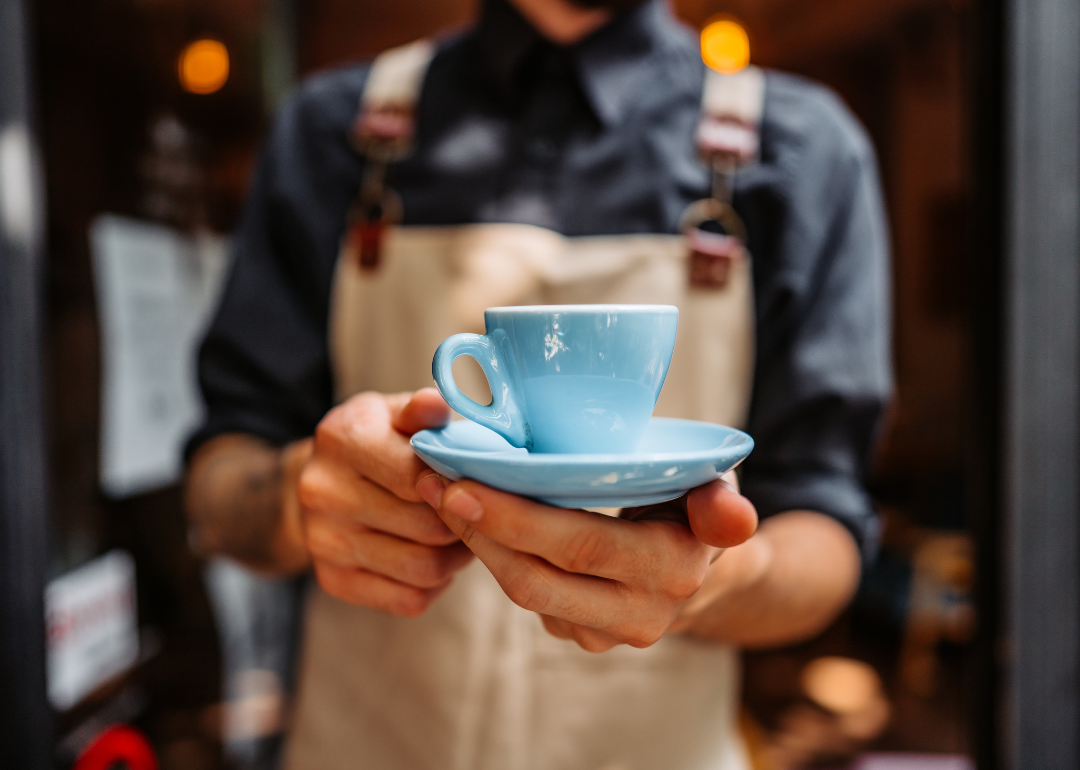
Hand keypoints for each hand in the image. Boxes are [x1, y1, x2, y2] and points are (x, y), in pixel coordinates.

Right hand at [297, 389, 474, 615]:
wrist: (322, 480)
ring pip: (424, 567)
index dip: (459, 482)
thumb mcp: (397, 411)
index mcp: (342, 438)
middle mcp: (323, 491)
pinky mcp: (333, 580)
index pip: (416, 475)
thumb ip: (423, 410)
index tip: (479, 480)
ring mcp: (324, 541)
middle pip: (427, 526)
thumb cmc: (378, 439)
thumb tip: (437, 402)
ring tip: (465, 533)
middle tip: (482, 511)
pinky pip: (409, 599)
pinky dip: (436, 583)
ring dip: (458, 556)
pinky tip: (438, 557)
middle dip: (465, 521)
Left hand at [415, 473, 757, 651]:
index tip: (462, 485)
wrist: (705, 574)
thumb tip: (733, 518)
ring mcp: (605, 632)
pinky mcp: (581, 633)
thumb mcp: (717, 493)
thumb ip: (722, 506)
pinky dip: (492, 555)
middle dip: (477, 529)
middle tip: (432, 481)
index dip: (516, 519)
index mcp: (671, 570)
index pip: (580, 545)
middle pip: (535, 576)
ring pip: (523, 590)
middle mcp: (638, 613)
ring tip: (438, 493)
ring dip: (475, 543)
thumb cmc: (696, 512)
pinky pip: (527, 596)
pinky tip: (470, 516)